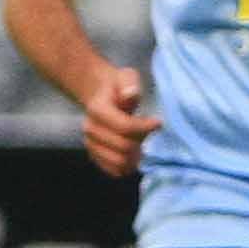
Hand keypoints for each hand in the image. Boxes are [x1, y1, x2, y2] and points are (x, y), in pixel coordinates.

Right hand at [80, 64, 159, 178]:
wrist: (103, 97)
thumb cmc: (118, 86)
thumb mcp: (125, 77)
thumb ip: (128, 83)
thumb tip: (130, 93)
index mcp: (97, 109)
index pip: (124, 127)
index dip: (144, 127)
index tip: (158, 122)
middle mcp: (90, 129)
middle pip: (123, 146)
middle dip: (141, 142)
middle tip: (149, 134)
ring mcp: (91, 144)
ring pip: (118, 162)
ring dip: (135, 157)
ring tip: (143, 146)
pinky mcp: (95, 156)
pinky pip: (112, 170)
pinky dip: (127, 167)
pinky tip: (134, 156)